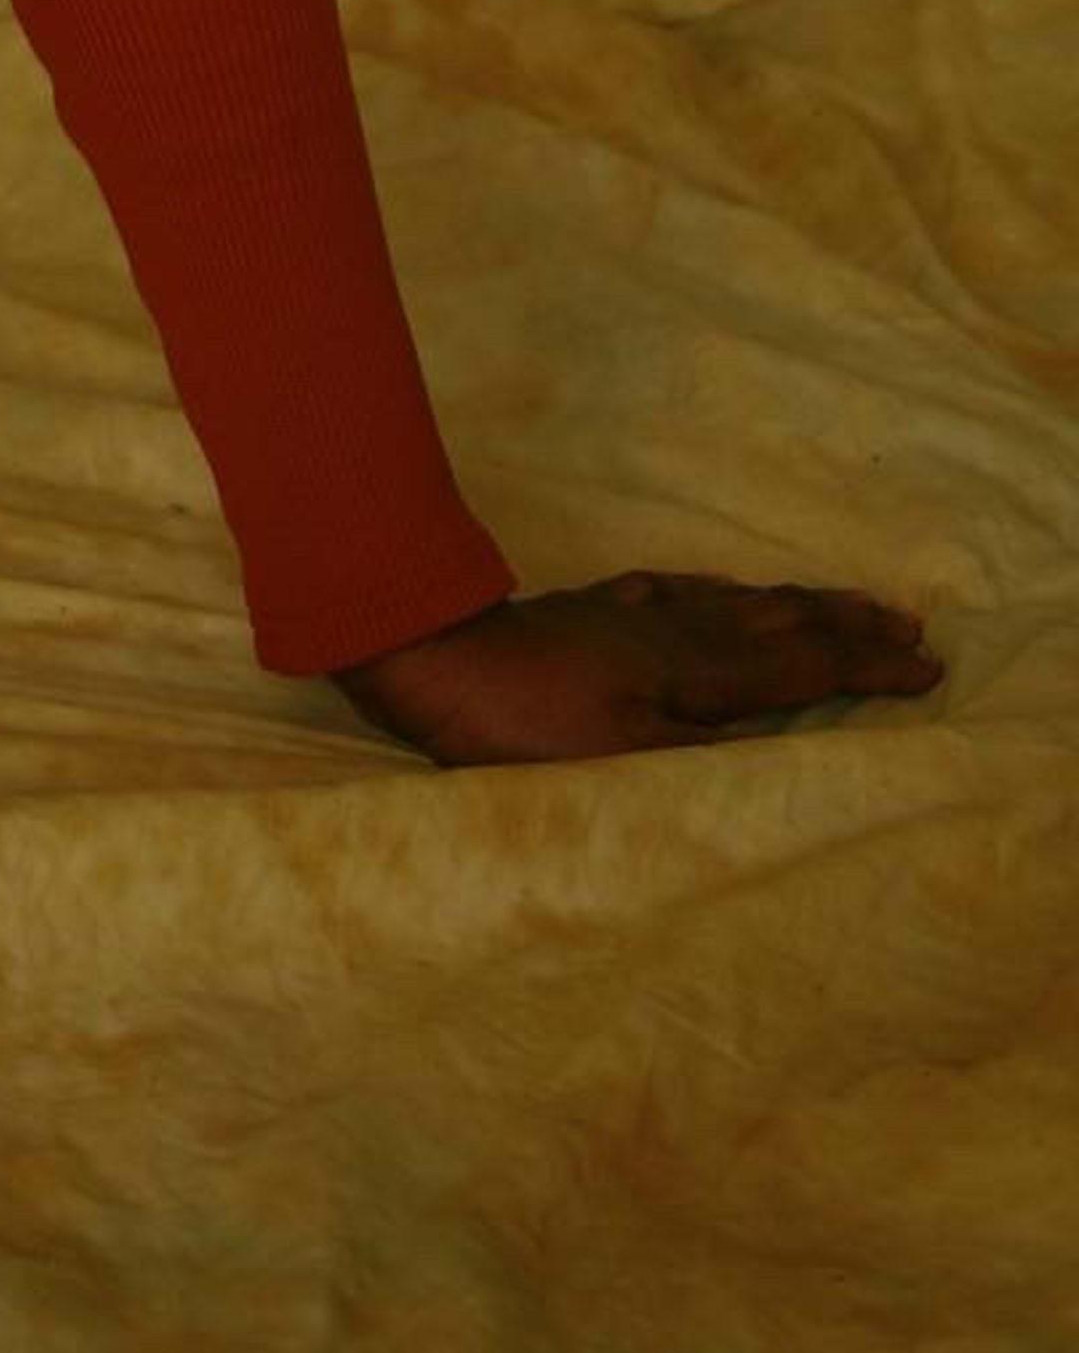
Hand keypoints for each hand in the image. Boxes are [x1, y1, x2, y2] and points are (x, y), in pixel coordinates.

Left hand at [331, 570, 946, 764]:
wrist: (426, 657)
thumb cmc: (519, 727)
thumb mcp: (618, 761)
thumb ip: (704, 753)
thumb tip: (785, 744)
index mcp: (691, 673)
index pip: (800, 666)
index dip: (865, 667)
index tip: (926, 667)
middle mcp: (672, 633)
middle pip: (780, 622)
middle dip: (849, 625)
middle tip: (909, 625)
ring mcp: (629, 614)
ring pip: (735, 602)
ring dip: (797, 604)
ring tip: (843, 605)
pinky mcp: (589, 609)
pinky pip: (675, 591)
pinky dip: (718, 592)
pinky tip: (721, 592)